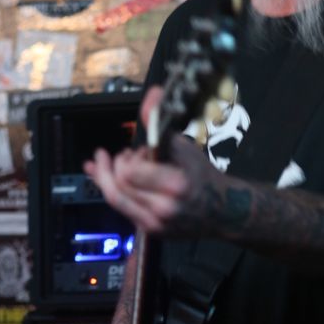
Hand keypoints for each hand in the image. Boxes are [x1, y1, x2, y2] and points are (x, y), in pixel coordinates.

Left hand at [83, 87, 225, 235]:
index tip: (138, 150)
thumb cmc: (203, 175)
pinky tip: (102, 176)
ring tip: (109, 163)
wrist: (221, 210)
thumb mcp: (185, 146)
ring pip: (114, 199)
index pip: (130, 172)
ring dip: (108, 177)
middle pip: (118, 186)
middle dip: (115, 166)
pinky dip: (110, 190)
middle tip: (124, 156)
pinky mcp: (149, 230)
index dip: (128, 158)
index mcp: (175, 185)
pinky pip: (121, 210)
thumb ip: (162, 122)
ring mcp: (155, 223)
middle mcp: (163, 208)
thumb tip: (153, 93)